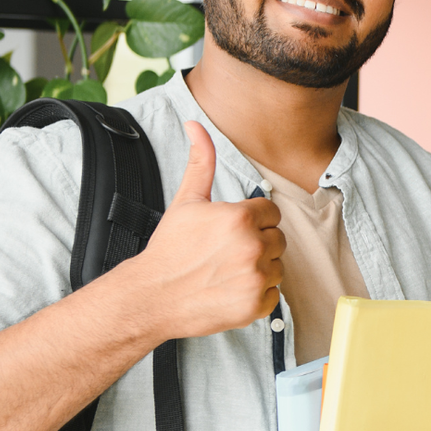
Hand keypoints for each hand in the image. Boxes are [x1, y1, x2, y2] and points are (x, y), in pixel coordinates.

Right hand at [121, 121, 284, 339]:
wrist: (153, 296)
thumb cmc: (169, 249)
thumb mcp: (186, 201)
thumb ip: (201, 162)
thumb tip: (196, 125)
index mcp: (240, 218)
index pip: (271, 212)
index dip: (252, 219)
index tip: (231, 230)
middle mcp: (253, 247)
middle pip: (278, 238)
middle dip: (257, 242)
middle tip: (226, 251)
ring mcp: (256, 278)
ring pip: (278, 266)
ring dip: (259, 268)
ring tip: (227, 270)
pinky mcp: (256, 304)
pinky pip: (274, 294)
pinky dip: (257, 293)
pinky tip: (231, 288)